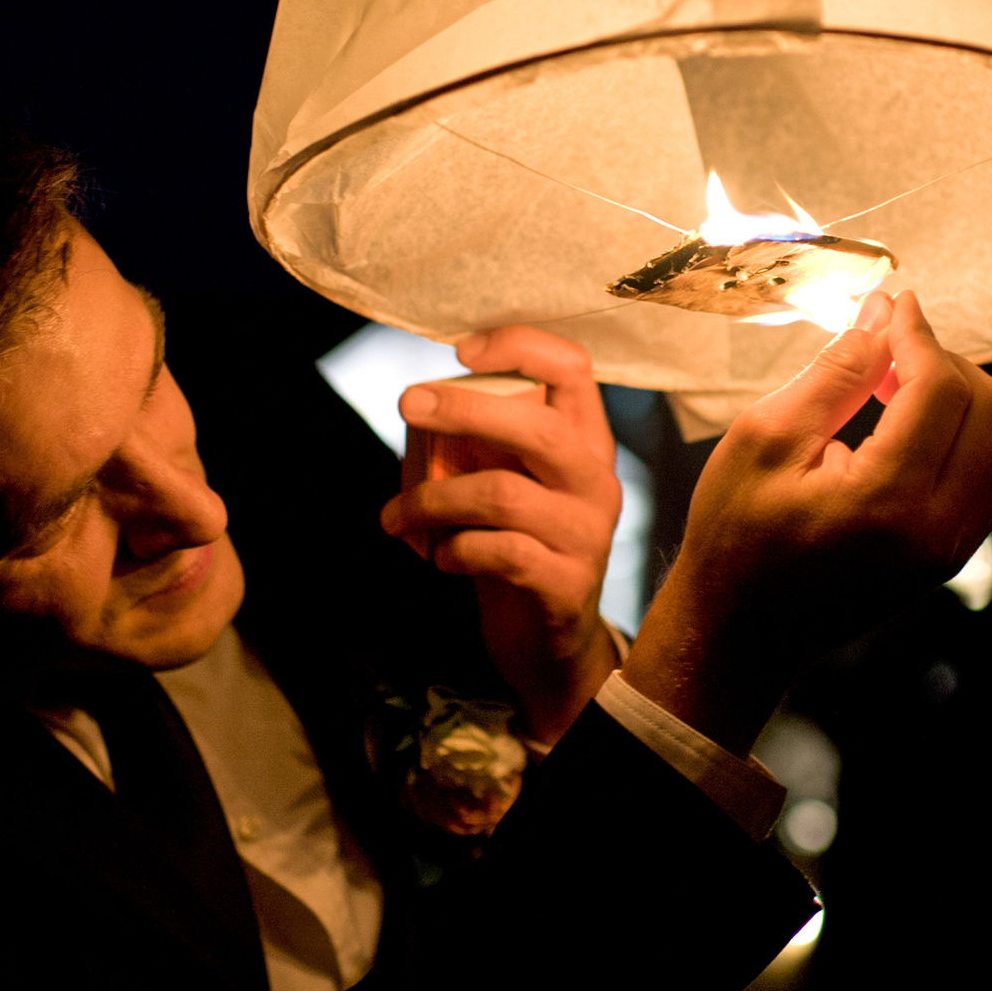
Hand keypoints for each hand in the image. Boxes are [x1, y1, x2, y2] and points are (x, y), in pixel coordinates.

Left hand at [377, 327, 623, 744]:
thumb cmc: (520, 545)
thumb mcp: (516, 485)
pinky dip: (454, 551)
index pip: (574, 369)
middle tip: (406, 403)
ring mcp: (587, 536)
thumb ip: (490, 446)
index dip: (521, 347)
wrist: (550, 643)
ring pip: (502, 495)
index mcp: (587, 443)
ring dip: (432, 499)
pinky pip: (500, 554)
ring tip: (394, 516)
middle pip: (538, 429)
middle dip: (463, 409)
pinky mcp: (566, 586)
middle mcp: (597, 482)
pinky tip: (438, 556)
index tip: (461, 351)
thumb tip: (421, 396)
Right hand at [625, 291, 991, 753]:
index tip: (888, 303)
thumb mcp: (764, 439)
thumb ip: (835, 373)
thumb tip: (882, 314)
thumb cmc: (735, 537)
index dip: (918, 332)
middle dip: (945, 361)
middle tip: (883, 355)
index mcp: (887, 501)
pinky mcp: (954, 552)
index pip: (941, 387)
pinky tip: (911, 427)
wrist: (738, 633)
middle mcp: (938, 529)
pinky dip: (971, 432)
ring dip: (967, 395)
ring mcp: (954, 546)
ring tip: (900, 392)